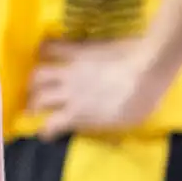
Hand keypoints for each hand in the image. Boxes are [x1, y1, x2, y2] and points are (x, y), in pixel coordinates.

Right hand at [28, 38, 167, 137]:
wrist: (149, 66)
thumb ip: (101, 125)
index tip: (45, 133)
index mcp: (78, 114)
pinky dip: (44, 49)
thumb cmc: (142, 100)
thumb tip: (90, 127)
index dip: (45, 131)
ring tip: (35, 82)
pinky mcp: (78, 50)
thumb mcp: (123, 123)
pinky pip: (53, 47)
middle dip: (33, 105)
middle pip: (38, 99)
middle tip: (34, 106)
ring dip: (34, 81)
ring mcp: (71, 70)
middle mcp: (68, 94)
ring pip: (38, 75)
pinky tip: (42, 49)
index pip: (50, 126)